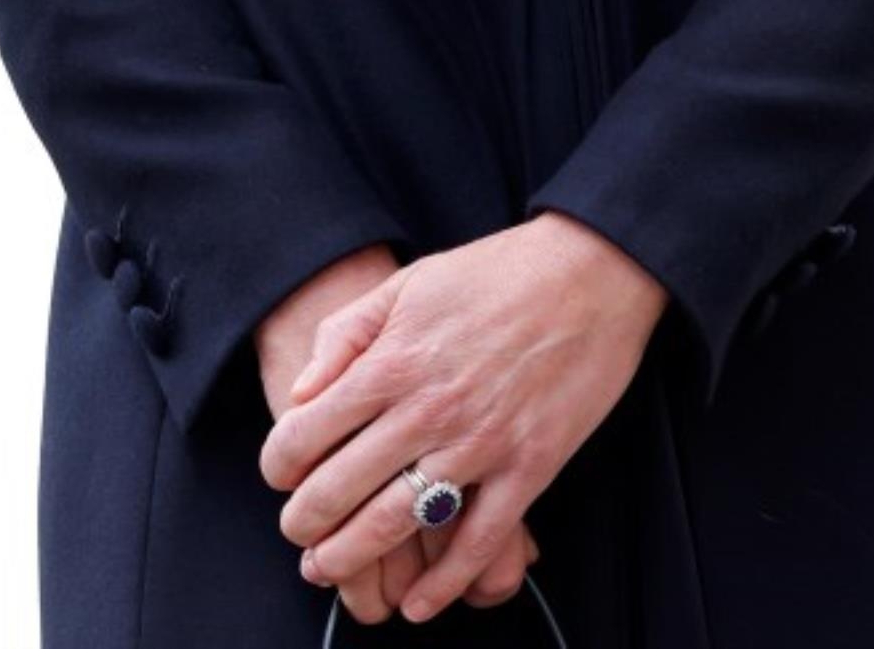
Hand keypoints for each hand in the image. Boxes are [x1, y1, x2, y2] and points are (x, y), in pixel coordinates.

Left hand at [256, 244, 541, 621]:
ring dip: (353, 558)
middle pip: (341, 489)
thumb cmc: (497, 272)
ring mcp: (481, 443)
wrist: (592, 271)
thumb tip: (304, 392)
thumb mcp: (410, 282)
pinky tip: (419, 603)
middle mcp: (428, 408)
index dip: (280, 464)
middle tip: (298, 536)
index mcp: (394, 360)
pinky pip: (478, 542)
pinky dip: (444, 583)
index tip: (281, 476)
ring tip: (330, 570)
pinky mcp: (530, 467)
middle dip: (305, 524)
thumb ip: (348, 333)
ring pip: (397, 524)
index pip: (308, 433)